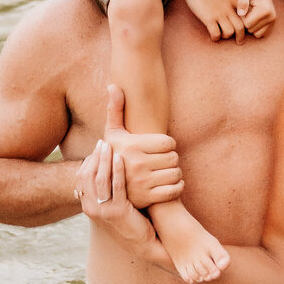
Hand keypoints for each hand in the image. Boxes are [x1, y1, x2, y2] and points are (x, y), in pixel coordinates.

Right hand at [76, 139, 170, 265]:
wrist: (143, 243)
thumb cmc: (130, 219)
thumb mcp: (114, 202)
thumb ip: (106, 188)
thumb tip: (104, 167)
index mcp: (87, 205)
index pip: (82, 177)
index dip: (90, 160)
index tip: (99, 147)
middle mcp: (90, 208)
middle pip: (88, 176)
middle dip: (95, 157)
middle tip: (103, 142)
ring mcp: (102, 211)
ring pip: (100, 179)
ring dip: (104, 160)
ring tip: (110, 146)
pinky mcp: (116, 212)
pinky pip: (115, 187)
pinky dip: (117, 170)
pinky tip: (121, 159)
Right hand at [101, 84, 183, 206]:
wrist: (107, 191)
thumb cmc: (115, 156)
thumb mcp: (113, 134)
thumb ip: (115, 109)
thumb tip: (113, 85)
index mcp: (132, 146)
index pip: (169, 142)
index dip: (168, 145)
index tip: (161, 148)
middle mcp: (137, 163)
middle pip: (174, 158)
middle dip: (172, 159)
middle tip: (164, 161)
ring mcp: (143, 182)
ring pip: (176, 173)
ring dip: (175, 173)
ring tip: (166, 172)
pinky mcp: (148, 198)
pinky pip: (175, 190)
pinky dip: (177, 187)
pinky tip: (169, 184)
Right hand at [185, 0, 247, 41]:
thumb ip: (231, 1)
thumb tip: (234, 11)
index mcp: (234, 1)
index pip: (246, 16)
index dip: (247, 25)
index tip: (244, 30)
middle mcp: (229, 8)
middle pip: (240, 27)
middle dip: (241, 37)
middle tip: (239, 42)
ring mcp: (219, 14)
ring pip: (229, 32)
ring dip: (225, 36)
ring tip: (221, 35)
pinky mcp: (208, 18)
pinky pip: (216, 33)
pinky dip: (215, 38)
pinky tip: (212, 36)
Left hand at [234, 0, 276, 37]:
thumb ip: (242, 2)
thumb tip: (241, 13)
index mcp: (265, 10)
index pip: (247, 24)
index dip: (241, 18)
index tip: (243, 8)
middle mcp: (272, 17)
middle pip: (251, 30)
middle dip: (246, 22)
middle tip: (247, 10)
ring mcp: (273, 21)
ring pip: (256, 34)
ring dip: (251, 26)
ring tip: (251, 14)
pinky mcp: (272, 24)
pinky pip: (261, 34)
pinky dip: (256, 29)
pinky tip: (254, 19)